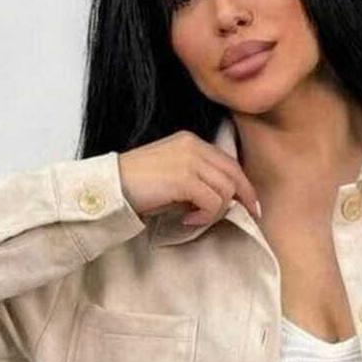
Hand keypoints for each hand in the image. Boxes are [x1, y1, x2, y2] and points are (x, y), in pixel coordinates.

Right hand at [116, 129, 259, 224]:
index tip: (251, 205)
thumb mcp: (173, 176)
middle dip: (243, 199)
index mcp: (191, 141)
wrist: (110, 188)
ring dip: (217, 211)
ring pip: (226, 190)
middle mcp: (193, 146)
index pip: (229, 163)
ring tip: (197, 219)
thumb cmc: (138, 186)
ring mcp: (189, 160)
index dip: (244, 186)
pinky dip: (206, 215)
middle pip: (234, 175)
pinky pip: (212, 201)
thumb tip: (226, 201)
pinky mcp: (184, 178)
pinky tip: (189, 219)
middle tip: (246, 217)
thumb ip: (199, 180)